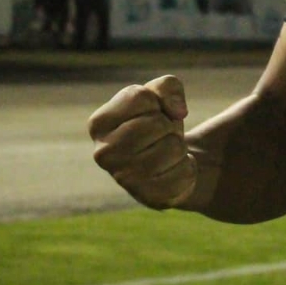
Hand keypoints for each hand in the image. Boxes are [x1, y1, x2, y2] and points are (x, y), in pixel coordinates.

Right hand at [88, 75, 199, 209]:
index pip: (139, 97)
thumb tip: (179, 112)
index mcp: (98, 124)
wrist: (166, 161)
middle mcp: (104, 153)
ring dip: (178, 145)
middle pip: (158, 124)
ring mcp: (124, 179)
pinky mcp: (148, 197)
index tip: (150, 113)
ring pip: (173, 147)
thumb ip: (168, 87)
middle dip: (168, 125)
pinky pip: (184, 171)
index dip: (156, 101)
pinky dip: (187, 166)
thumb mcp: (160, 93)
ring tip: (165, 151)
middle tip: (161, 135)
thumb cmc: (156, 121)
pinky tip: (172, 169)